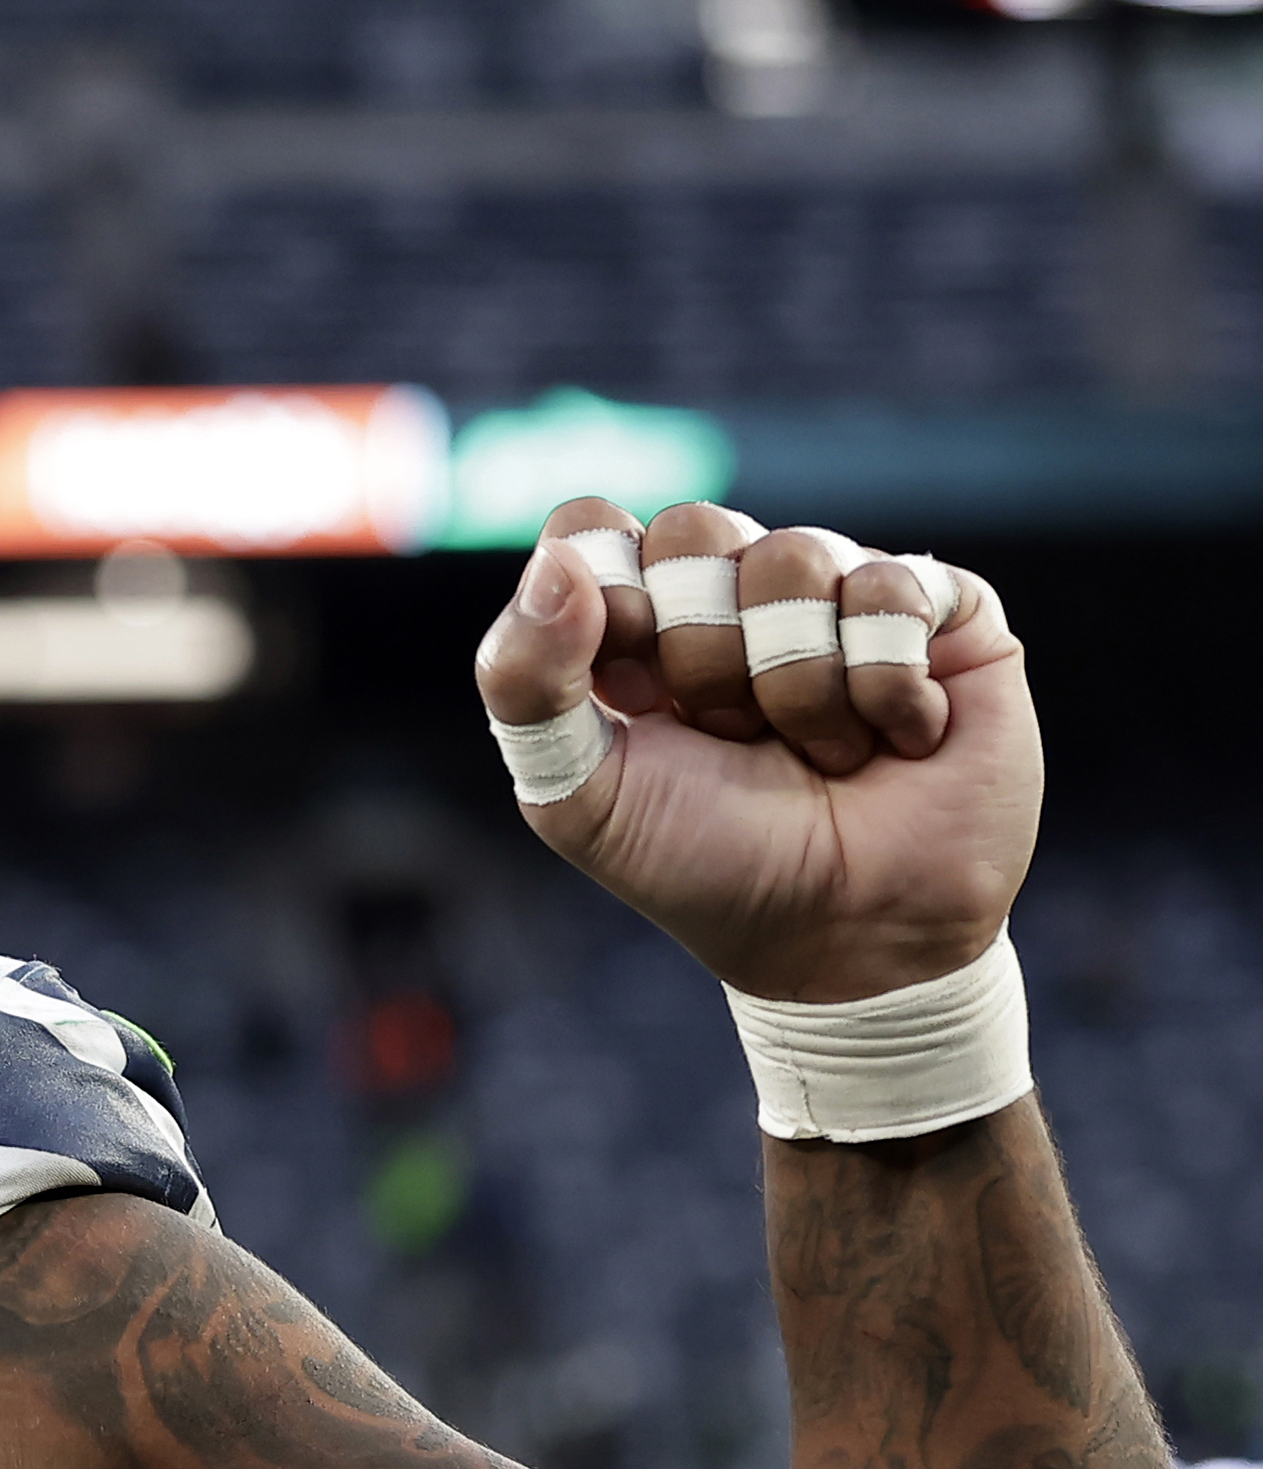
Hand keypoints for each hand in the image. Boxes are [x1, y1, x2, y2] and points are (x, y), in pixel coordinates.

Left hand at [473, 499, 1031, 1004]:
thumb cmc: (707, 866)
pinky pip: (894, 587)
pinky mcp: (942, 611)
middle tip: (731, 737)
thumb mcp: (580, 796)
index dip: (605, 595)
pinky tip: (894, 741)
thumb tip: (557, 562)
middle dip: (702, 654)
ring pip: (793, 555)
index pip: (591, 529)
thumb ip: (526, 682)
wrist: (848, 940)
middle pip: (692, 528)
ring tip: (818, 753)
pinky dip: (882, 690)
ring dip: (795, 687)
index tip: (632, 689)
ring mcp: (839, 592)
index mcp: (635, 623)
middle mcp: (736, 592)